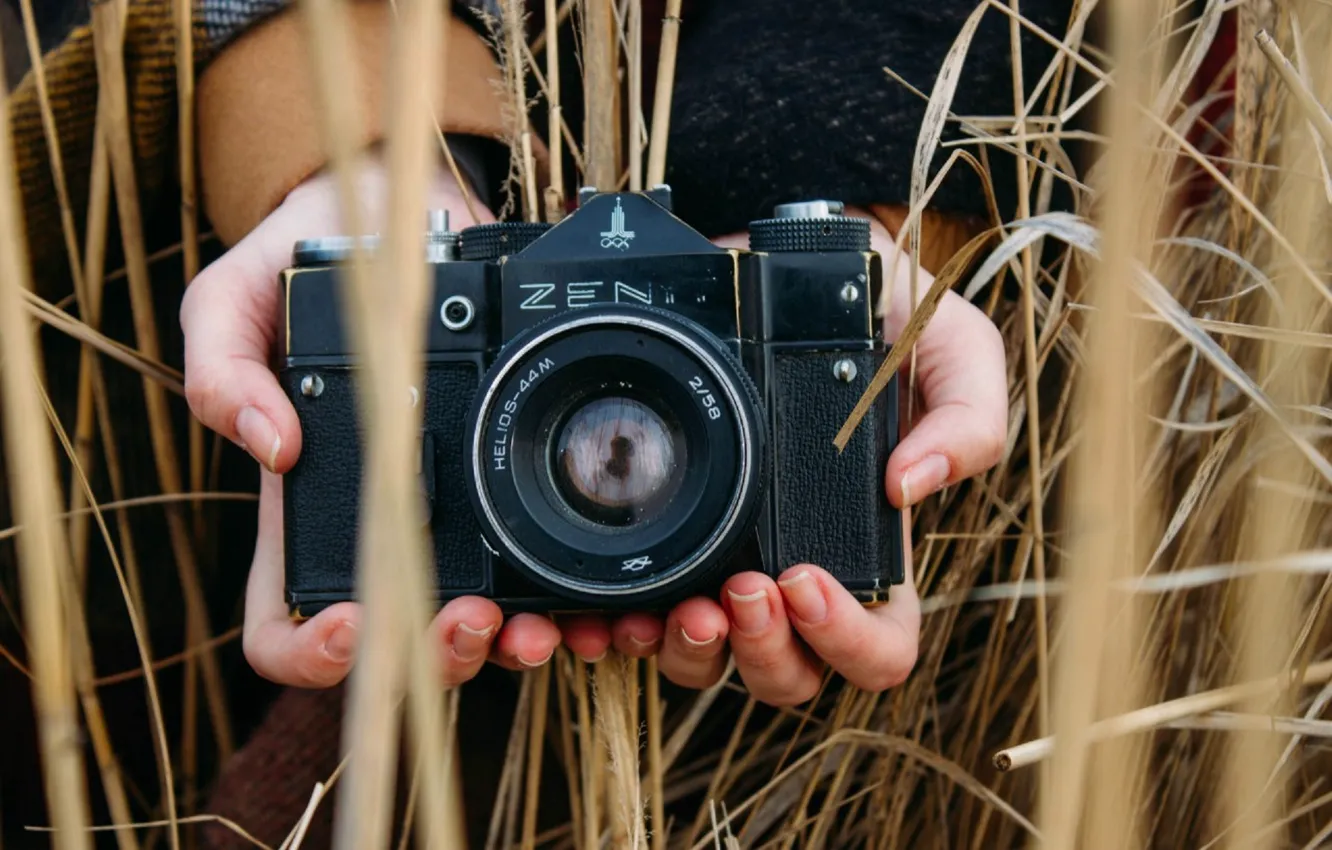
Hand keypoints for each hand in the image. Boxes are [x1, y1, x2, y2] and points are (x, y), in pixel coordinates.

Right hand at [182, 162, 564, 686]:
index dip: (310, 652)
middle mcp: (375, 527)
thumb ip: (223, 368)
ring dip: (503, 643)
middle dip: (433, 657)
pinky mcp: (503, 483)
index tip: (353, 623)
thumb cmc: (304, 263)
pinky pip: (531, 559)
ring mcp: (442, 512)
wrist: (403, 215)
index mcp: (302, 509)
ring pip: (470, 620)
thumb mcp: (235, 300)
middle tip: (472, 621)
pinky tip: (580, 592)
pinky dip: (554, 591)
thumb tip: (269, 446)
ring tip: (532, 623)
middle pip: (395, 644)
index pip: (283, 624)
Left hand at [532, 210, 1007, 705]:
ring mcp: (732, 559)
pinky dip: (620, 629)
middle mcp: (802, 571)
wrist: (792, 268)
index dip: (846, 639)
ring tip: (668, 606)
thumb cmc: (883, 317)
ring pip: (712, 661)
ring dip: (687, 653)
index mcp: (874, 550)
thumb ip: (967, 416)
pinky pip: (643, 615)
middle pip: (789, 673)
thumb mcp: (954, 347)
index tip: (804, 578)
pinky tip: (602, 613)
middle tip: (738, 588)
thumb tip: (911, 486)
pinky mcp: (671, 538)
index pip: (877, 645)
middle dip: (761, 652)